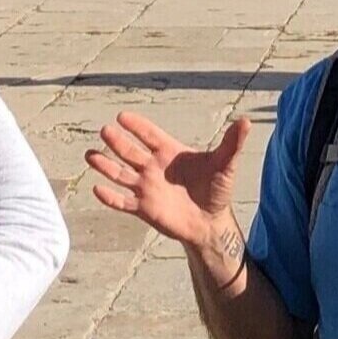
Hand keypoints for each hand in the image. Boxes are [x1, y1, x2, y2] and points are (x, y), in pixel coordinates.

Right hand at [88, 113, 250, 253]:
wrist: (211, 221)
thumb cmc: (217, 189)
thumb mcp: (226, 164)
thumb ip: (232, 143)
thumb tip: (247, 121)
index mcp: (170, 152)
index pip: (149, 134)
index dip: (137, 126)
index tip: (122, 116)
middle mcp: (154, 167)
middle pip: (130, 152)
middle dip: (117, 142)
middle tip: (105, 130)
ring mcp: (146, 187)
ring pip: (120, 174)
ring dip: (105, 166)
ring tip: (90, 156)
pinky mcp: (143, 208)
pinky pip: (122, 202)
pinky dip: (109, 197)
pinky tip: (97, 189)